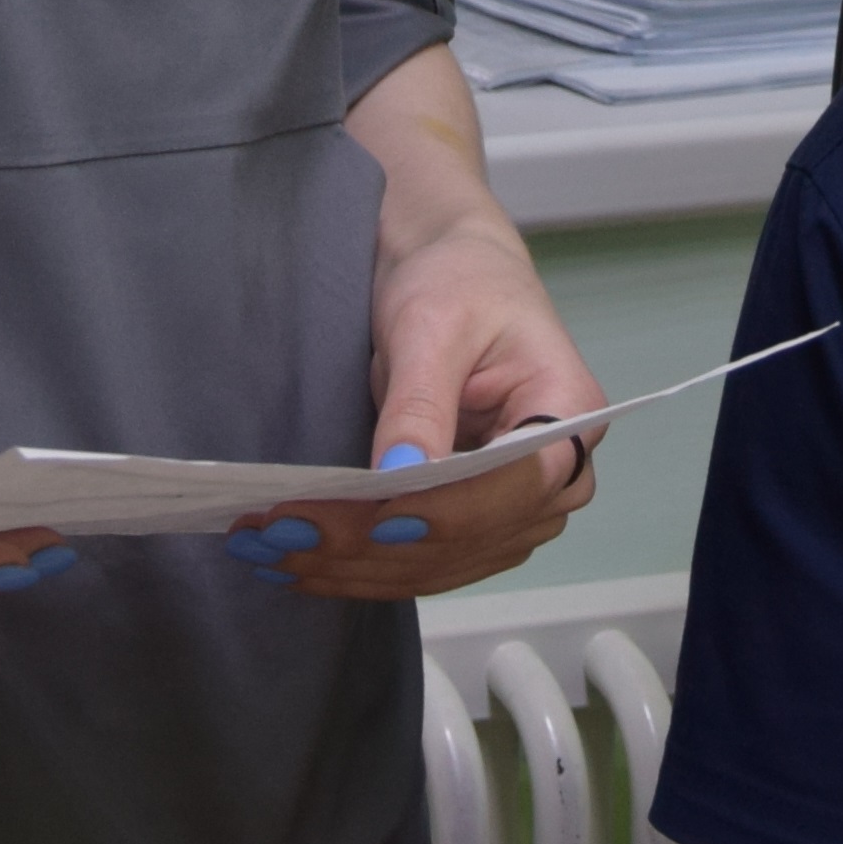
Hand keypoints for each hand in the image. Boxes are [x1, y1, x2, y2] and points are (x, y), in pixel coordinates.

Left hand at [234, 199, 601, 599]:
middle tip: (283, 534)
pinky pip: (423, 561)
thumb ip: (420, 403)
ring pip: (443, 564)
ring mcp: (515, 505)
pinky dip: (361, 566)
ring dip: (356, 568)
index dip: (456, 512)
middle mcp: (557, 473)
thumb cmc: (457, 281)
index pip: (523, 482)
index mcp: (569, 410)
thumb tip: (401, 477)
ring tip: (274, 552)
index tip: (380, 521)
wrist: (451, 275)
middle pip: (476, 536)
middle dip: (377, 546)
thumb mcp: (432, 325)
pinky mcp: (472, 520)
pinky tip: (301, 561)